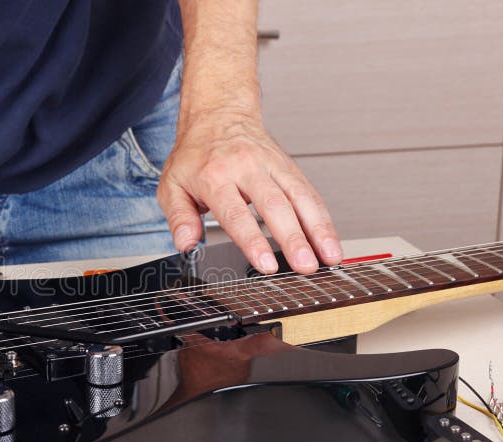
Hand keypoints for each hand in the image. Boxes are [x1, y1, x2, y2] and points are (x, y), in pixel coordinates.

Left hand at [157, 109, 342, 273]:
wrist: (217, 115)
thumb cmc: (195, 156)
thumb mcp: (171, 185)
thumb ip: (179, 217)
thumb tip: (185, 244)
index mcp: (215, 177)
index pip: (236, 213)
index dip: (253, 241)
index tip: (265, 264)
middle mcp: (246, 168)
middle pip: (274, 206)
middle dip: (293, 238)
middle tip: (304, 266)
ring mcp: (271, 165)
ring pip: (299, 197)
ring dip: (318, 229)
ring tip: (329, 257)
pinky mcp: (288, 166)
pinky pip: (309, 192)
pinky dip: (323, 218)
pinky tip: (331, 240)